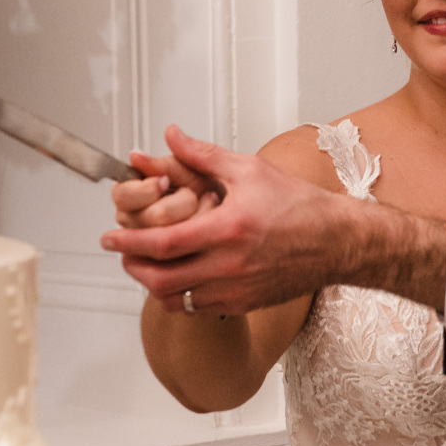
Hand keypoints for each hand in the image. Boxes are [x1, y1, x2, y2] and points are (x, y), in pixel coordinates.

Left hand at [102, 126, 352, 313]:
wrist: (337, 242)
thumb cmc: (299, 205)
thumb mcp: (249, 170)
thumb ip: (203, 155)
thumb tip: (170, 137)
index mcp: (228, 229)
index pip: (163, 243)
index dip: (129, 242)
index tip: (108, 237)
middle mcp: (230, 266)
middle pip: (160, 280)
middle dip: (132, 268)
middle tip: (122, 252)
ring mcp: (236, 291)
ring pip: (175, 301)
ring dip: (153, 284)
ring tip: (146, 264)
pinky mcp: (244, 305)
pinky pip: (197, 309)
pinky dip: (179, 297)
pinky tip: (178, 277)